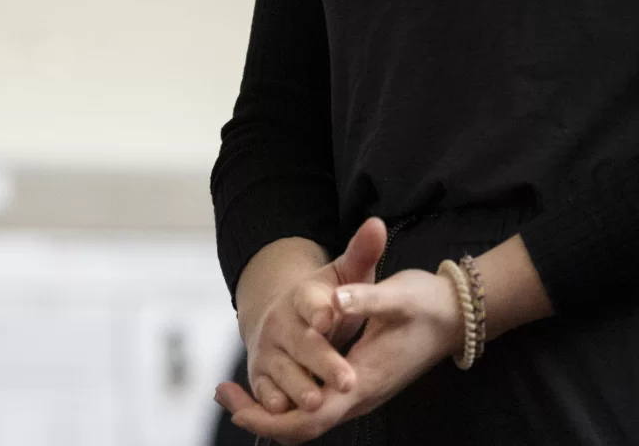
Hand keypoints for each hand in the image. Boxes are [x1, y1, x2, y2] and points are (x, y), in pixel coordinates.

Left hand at [217, 268, 462, 442]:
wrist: (457, 316)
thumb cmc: (427, 304)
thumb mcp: (397, 295)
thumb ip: (365, 298)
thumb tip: (333, 301)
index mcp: (364, 380)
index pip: (309, 416)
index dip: (270, 417)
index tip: (235, 406)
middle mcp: (359, 395)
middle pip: (302, 427)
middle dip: (259, 416)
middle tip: (222, 393)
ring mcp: (359, 394)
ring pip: (307, 420)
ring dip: (269, 410)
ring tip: (232, 389)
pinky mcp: (358, 386)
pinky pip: (316, 407)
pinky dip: (287, 402)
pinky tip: (267, 383)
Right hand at [231, 220, 387, 416]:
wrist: (282, 316)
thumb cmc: (324, 298)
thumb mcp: (344, 273)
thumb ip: (362, 253)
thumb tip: (377, 224)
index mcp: (303, 297)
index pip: (310, 300)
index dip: (321, 308)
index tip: (331, 314)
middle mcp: (282, 324)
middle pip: (300, 344)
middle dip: (321, 362)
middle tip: (346, 378)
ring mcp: (268, 352)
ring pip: (281, 373)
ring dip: (295, 389)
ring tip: (315, 402)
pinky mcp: (261, 376)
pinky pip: (265, 394)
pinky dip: (272, 406)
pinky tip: (285, 415)